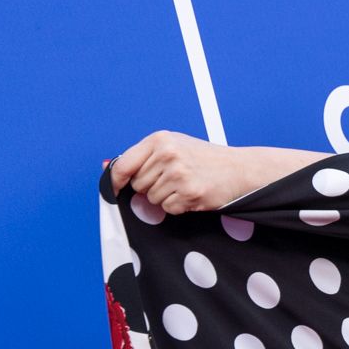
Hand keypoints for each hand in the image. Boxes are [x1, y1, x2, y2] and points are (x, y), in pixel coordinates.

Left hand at [107, 132, 322, 213]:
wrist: (240, 169)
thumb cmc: (206, 159)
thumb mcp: (174, 146)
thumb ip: (144, 157)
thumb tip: (109, 169)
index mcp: (160, 140)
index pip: (123, 165)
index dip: (115, 182)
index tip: (115, 191)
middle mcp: (167, 154)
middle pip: (138, 185)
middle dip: (151, 188)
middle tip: (173, 181)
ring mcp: (178, 173)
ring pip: (152, 199)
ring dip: (166, 198)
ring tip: (186, 186)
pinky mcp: (189, 192)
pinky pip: (169, 209)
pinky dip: (179, 207)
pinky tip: (193, 195)